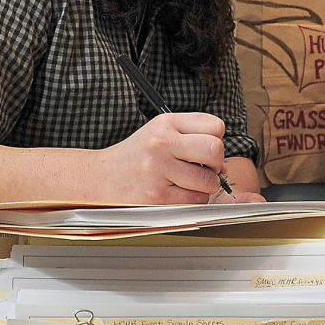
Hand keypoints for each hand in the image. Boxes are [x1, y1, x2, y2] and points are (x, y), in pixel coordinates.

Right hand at [100, 113, 227, 203]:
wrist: (100, 178)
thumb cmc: (135, 157)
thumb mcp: (159, 133)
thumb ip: (193, 139)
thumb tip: (225, 165)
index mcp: (165, 124)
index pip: (215, 126)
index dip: (216, 139)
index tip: (206, 149)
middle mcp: (162, 144)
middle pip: (215, 150)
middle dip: (217, 163)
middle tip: (205, 168)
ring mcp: (159, 171)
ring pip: (209, 181)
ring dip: (206, 186)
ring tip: (188, 182)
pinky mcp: (158, 196)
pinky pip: (195, 201)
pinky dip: (192, 200)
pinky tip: (177, 193)